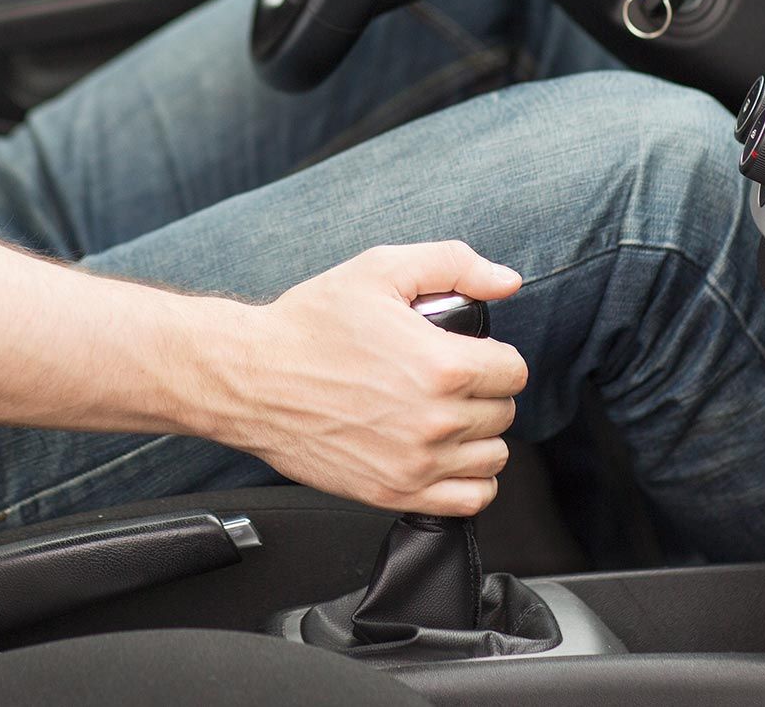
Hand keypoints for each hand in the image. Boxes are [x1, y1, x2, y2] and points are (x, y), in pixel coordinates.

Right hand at [207, 242, 529, 515]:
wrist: (251, 379)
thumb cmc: (309, 325)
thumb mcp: (379, 269)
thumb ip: (453, 264)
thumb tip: (506, 281)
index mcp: (442, 364)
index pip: (513, 370)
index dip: (493, 357)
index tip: (468, 355)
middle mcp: (436, 420)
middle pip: (504, 413)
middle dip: (483, 393)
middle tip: (446, 381)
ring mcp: (416, 463)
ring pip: (493, 458)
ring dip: (477, 436)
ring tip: (443, 416)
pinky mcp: (395, 493)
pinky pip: (470, 500)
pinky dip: (469, 481)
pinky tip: (443, 456)